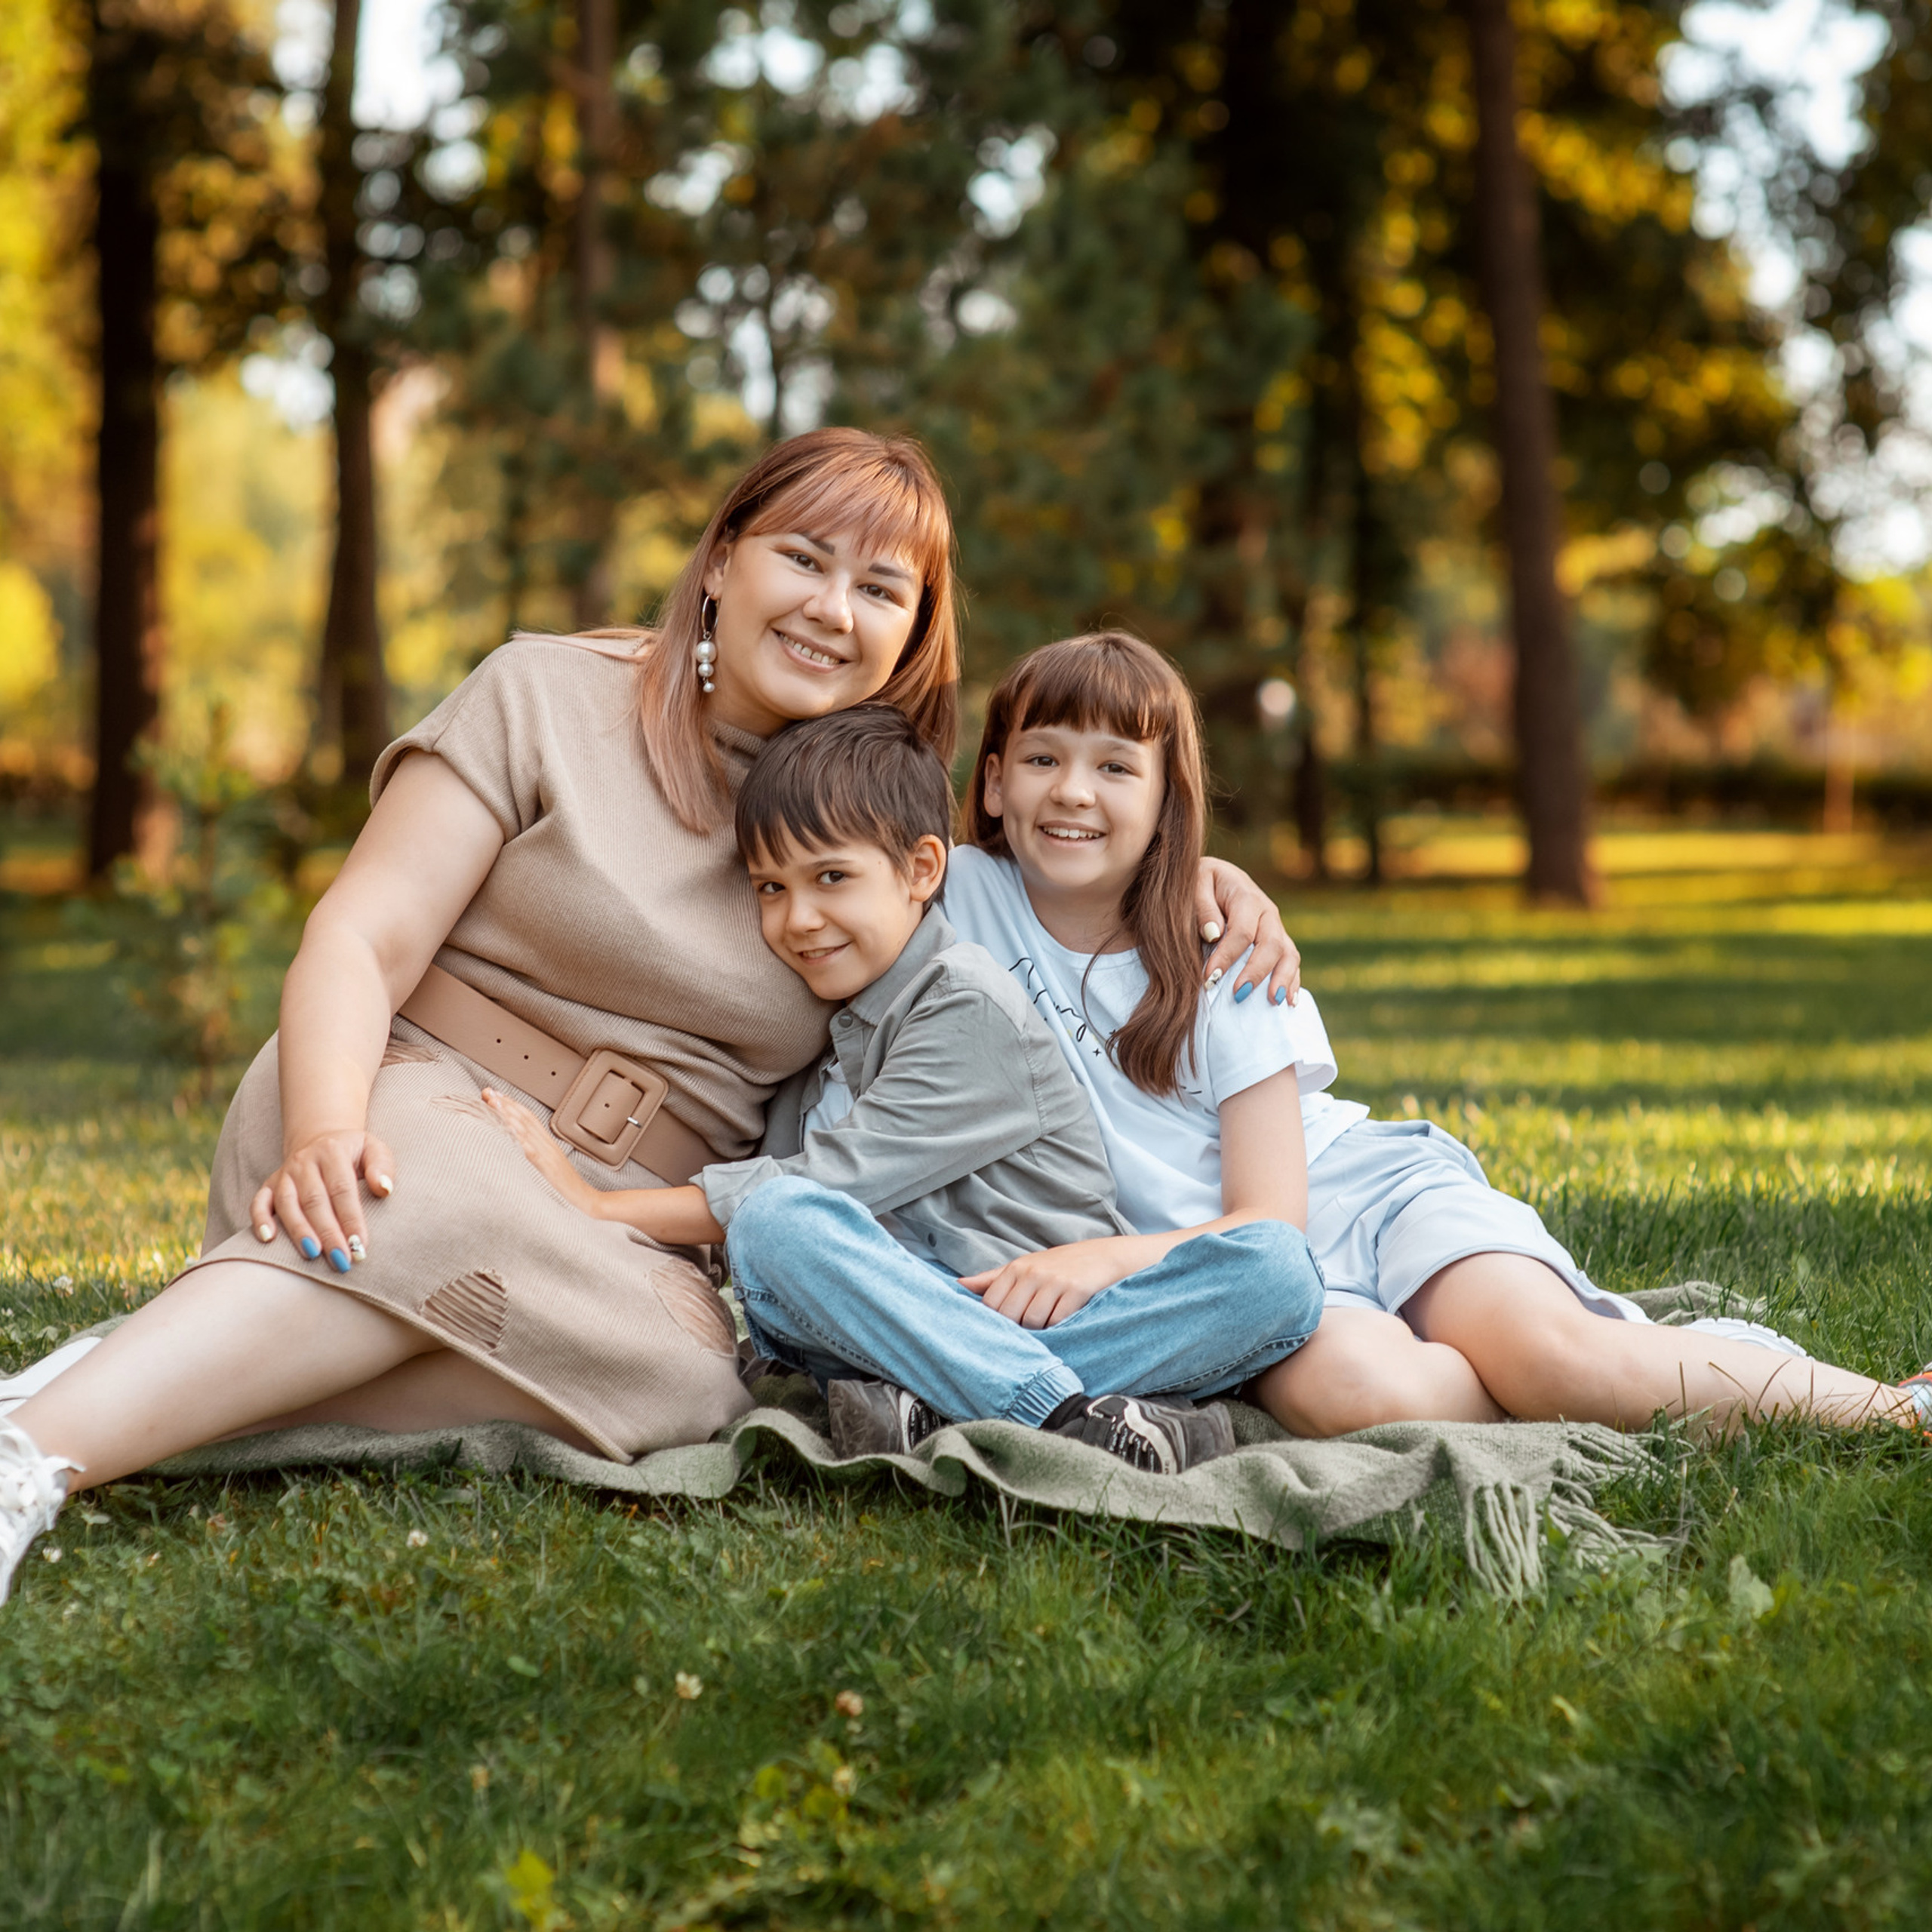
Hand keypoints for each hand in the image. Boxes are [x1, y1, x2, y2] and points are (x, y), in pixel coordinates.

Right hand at [249, 1128, 395, 1272]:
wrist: (321, 1140)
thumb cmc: (353, 1152)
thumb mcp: (373, 1149)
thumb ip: (381, 1166)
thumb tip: (384, 1188)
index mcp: (332, 1152)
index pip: (342, 1189)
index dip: (351, 1218)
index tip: (360, 1244)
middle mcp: (304, 1162)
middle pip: (315, 1200)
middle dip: (328, 1232)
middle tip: (341, 1259)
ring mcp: (284, 1174)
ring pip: (287, 1203)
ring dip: (298, 1230)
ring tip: (313, 1254)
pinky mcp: (269, 1184)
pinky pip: (259, 1202)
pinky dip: (260, 1220)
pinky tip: (268, 1239)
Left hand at [480, 1089, 598, 1214]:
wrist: (585, 1199)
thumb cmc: (566, 1187)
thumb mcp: (550, 1167)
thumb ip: (538, 1154)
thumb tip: (521, 1148)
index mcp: (548, 1144)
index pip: (528, 1118)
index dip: (512, 1104)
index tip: (496, 1094)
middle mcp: (547, 1145)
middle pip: (525, 1119)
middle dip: (505, 1103)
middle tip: (488, 1091)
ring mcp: (548, 1155)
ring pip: (526, 1130)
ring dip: (508, 1115)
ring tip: (493, 1103)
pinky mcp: (548, 1168)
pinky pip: (532, 1151)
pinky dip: (520, 1139)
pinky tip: (509, 1131)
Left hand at [960, 1238, 1143, 1328]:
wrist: (1107, 1258)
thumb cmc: (1062, 1266)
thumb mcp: (1026, 1267)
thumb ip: (992, 1279)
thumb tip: (958, 1285)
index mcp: (1017, 1268)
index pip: (991, 1305)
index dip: (996, 1323)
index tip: (1006, 1331)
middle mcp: (1033, 1272)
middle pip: (1009, 1315)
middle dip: (1017, 1330)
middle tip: (1028, 1335)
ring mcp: (1055, 1281)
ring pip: (1032, 1321)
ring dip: (1040, 1332)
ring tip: (1049, 1329)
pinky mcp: (1076, 1291)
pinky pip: (1057, 1321)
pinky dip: (1059, 1329)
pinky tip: (1064, 1326)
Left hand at [1197, 857, 1300, 1005]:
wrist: (1217, 877)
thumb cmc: (1201, 884)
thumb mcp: (1195, 884)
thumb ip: (1202, 907)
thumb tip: (1213, 934)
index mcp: (1247, 897)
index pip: (1242, 931)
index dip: (1227, 956)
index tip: (1209, 977)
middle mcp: (1268, 912)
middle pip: (1271, 945)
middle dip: (1256, 972)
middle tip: (1239, 995)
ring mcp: (1276, 928)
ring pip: (1288, 954)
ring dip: (1283, 979)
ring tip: (1274, 1002)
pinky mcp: (1279, 941)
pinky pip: (1291, 961)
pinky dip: (1292, 981)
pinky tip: (1288, 1002)